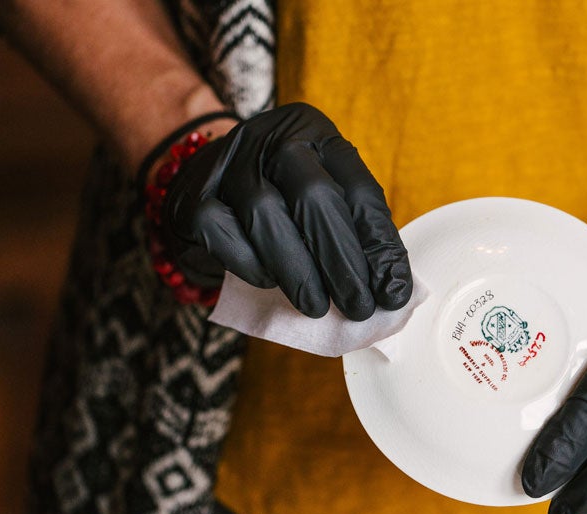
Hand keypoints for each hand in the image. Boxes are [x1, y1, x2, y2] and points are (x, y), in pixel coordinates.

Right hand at [159, 103, 411, 319]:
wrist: (200, 186)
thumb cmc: (278, 200)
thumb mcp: (320, 200)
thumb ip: (353, 234)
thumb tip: (391, 289)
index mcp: (315, 133)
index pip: (359, 189)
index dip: (379, 244)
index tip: (393, 290)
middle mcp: (271, 137)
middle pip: (314, 197)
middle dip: (341, 260)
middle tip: (358, 306)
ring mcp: (227, 163)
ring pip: (267, 215)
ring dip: (298, 271)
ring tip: (317, 307)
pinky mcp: (192, 196)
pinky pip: (224, 234)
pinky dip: (252, 265)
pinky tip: (270, 282)